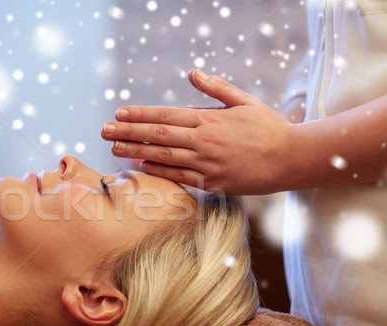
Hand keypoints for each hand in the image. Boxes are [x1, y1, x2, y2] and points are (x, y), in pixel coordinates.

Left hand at [101, 69, 294, 194]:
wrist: (292, 159)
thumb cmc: (269, 127)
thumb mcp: (244, 101)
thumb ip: (216, 88)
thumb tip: (192, 72)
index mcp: (209, 120)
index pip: (165, 116)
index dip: (140, 115)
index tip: (119, 114)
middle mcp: (203, 141)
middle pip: (158, 136)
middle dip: (128, 132)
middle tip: (104, 131)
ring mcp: (206, 163)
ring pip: (164, 156)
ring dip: (136, 152)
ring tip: (114, 148)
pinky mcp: (212, 182)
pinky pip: (179, 177)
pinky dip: (159, 171)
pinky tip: (140, 166)